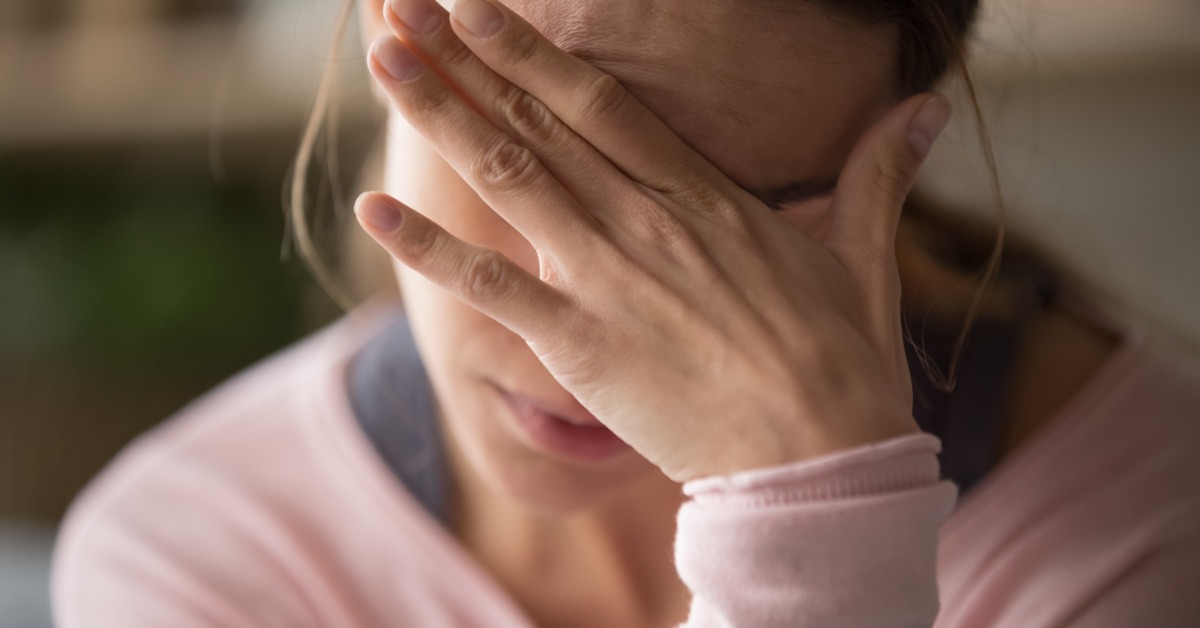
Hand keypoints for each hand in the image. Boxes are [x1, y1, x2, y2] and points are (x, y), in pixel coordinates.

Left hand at [356, 0, 950, 481]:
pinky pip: (490, 287)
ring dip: (441, 114)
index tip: (483, 8)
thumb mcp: (863, 257)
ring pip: (509, 178)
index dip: (536, 52)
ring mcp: (607, 279)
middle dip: (468, 59)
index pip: (604, 104)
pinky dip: (427, 248)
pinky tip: (372, 208)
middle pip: (540, 123)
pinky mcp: (579, 344)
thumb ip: (878, 176)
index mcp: (704, 198)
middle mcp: (645, 222)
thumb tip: (924, 108)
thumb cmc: (840, 363)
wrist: (818, 460)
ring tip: (386, 59)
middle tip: (404, 7)